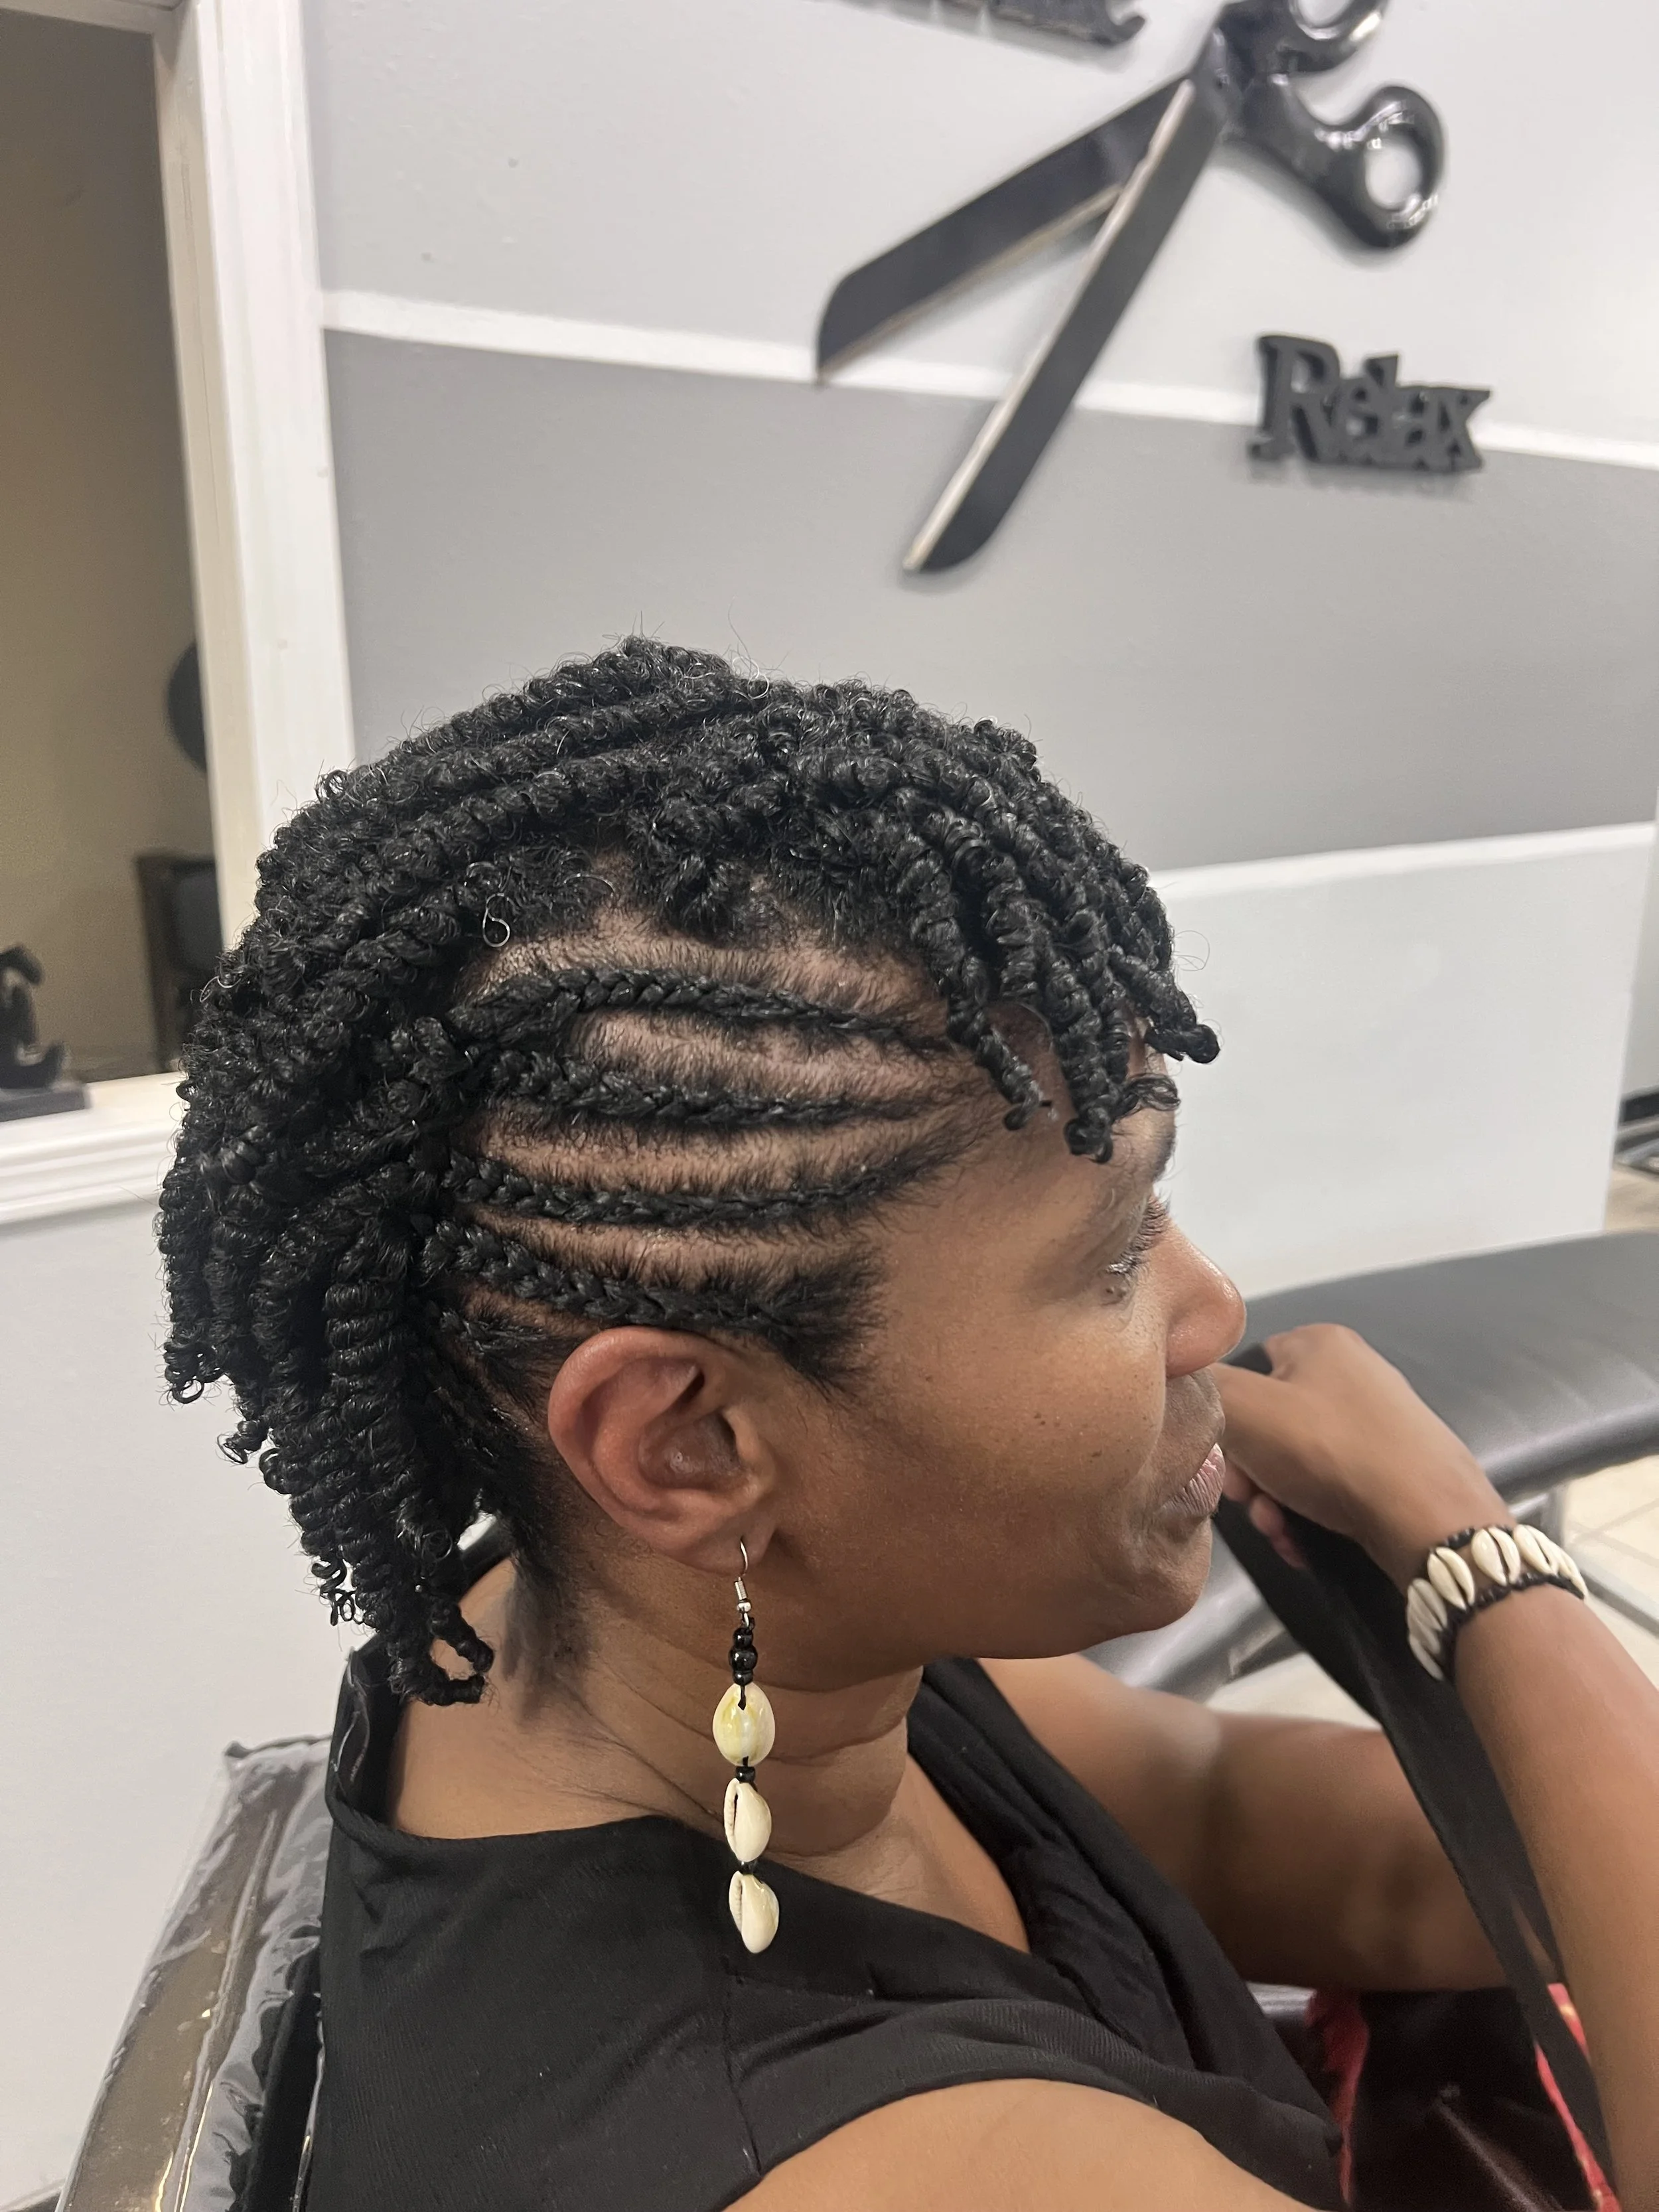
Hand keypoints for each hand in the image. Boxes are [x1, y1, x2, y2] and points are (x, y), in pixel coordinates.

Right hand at [1212, 1325, 1508, 1589]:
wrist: (1431, 1520)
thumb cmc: (1333, 1452)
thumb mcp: (1245, 1409)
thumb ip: (1201, 1388)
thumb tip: (1180, 1385)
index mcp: (1319, 1342)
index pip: (1244, 1367)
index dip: (1224, 1417)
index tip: (1223, 1462)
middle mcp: (1353, 1372)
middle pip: (1268, 1423)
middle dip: (1251, 1474)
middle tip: (1253, 1505)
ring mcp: (1380, 1422)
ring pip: (1296, 1463)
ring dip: (1275, 1503)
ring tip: (1282, 1531)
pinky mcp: (1397, 1468)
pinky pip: (1331, 1488)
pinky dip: (1310, 1516)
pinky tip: (1305, 1541)